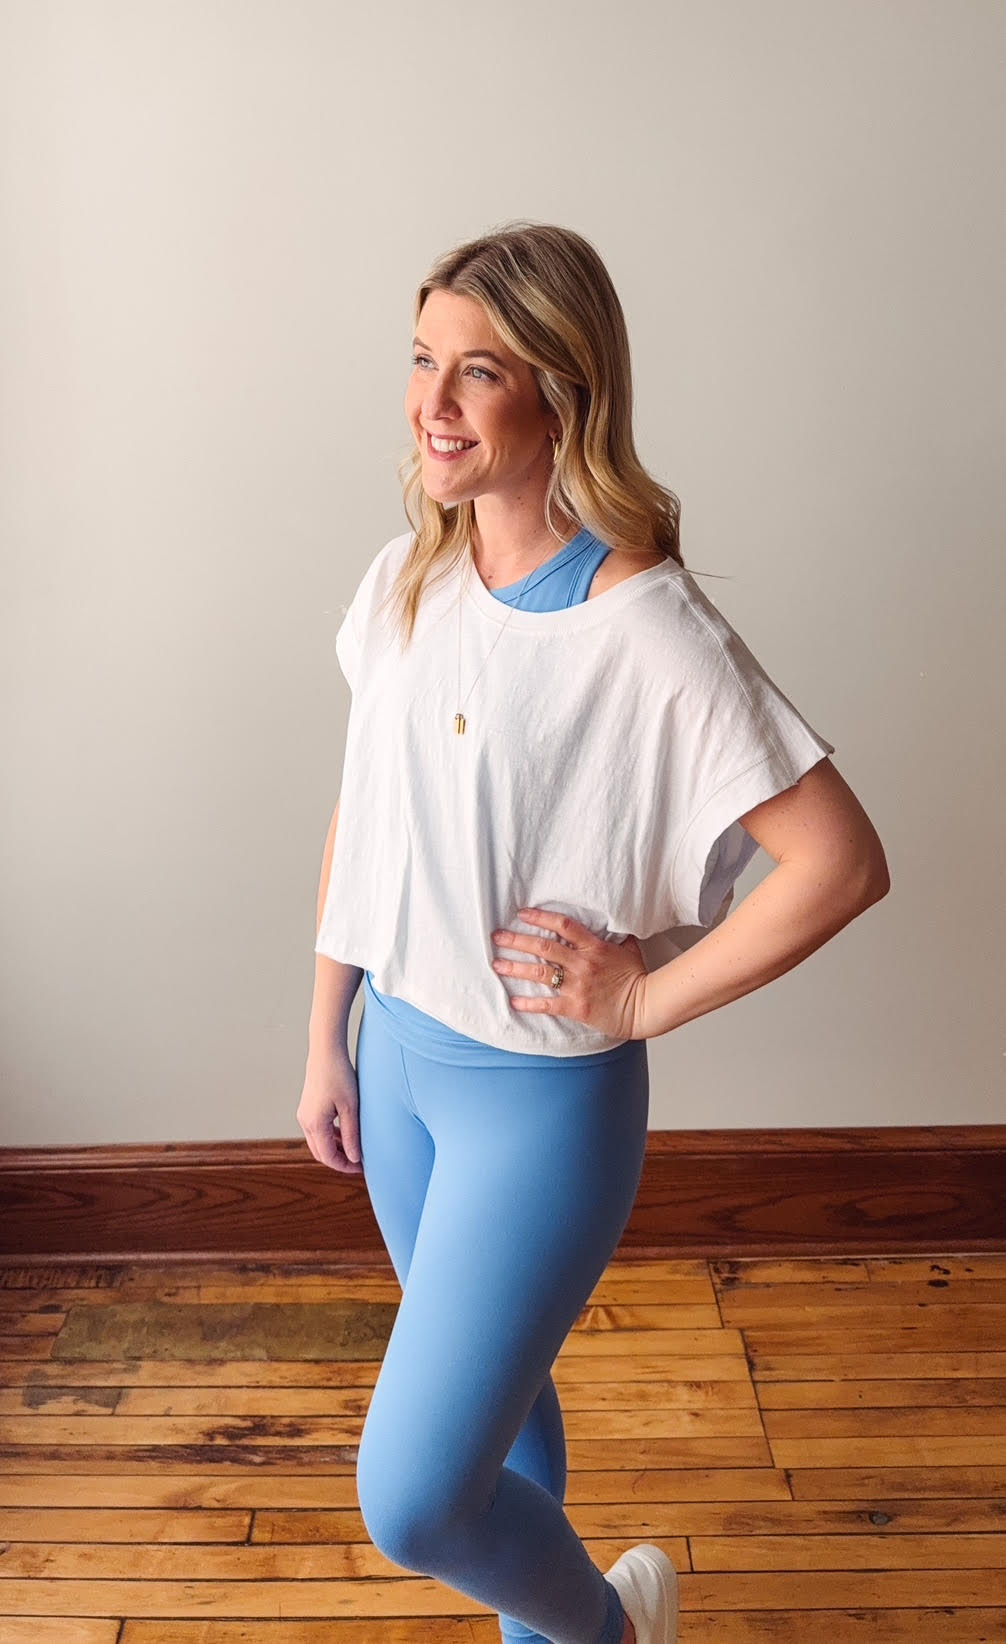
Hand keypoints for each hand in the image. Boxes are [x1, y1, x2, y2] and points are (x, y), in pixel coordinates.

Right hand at [297, 1050, 363, 1173]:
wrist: (326, 1053)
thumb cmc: (340, 1076)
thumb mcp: (351, 1107)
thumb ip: (352, 1135)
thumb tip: (354, 1158)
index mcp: (315, 1124)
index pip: (328, 1157)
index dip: (345, 1166)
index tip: (361, 1168)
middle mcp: (305, 1122)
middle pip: (320, 1153)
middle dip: (339, 1160)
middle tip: (359, 1162)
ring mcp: (304, 1115)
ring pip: (318, 1142)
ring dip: (335, 1149)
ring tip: (355, 1148)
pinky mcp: (307, 1108)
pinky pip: (317, 1131)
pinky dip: (330, 1137)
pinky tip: (346, 1134)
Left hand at [490, 907, 649, 1040]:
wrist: (645, 1006)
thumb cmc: (637, 977)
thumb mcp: (629, 948)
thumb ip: (616, 934)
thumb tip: (612, 919)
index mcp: (593, 947)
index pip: (563, 926)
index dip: (540, 918)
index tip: (522, 913)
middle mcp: (582, 964)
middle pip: (543, 947)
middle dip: (517, 940)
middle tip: (497, 936)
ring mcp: (577, 986)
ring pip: (540, 973)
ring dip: (515, 967)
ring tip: (497, 964)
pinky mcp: (575, 1007)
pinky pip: (547, 1004)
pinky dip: (529, 1003)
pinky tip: (514, 1000)